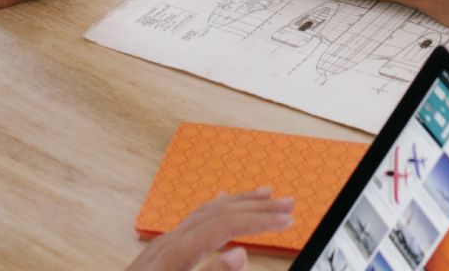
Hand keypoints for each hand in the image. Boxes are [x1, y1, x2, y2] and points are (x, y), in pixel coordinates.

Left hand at [126, 187, 292, 270]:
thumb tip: (242, 254)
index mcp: (176, 251)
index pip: (227, 224)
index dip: (260, 220)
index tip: (288, 219)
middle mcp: (170, 240)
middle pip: (220, 212)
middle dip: (257, 206)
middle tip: (289, 203)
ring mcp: (164, 244)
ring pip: (207, 211)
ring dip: (240, 201)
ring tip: (265, 193)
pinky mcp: (159, 253)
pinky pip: (193, 219)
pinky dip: (216, 207)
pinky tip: (223, 201)